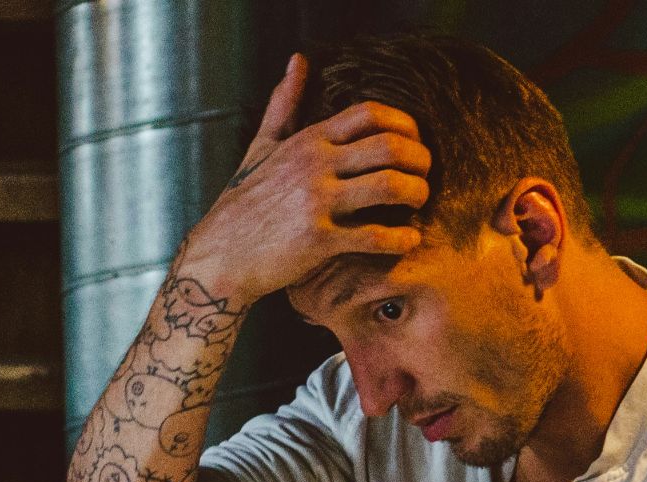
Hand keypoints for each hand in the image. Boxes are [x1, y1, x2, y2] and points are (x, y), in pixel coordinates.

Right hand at [178, 54, 432, 305]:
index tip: (414, 143)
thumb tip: (298, 61)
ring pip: (390, 186)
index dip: (404, 125)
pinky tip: (410, 239)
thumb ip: (285, 104)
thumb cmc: (245, 201)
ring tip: (420, 203)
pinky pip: (375, 236)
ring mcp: (316, 201)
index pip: (370, 114)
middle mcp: (314, 164)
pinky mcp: (318, 240)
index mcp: (308, 141)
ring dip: (417, 194)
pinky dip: (402, 238)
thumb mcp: (263, 146)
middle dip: (420, 160)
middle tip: (425, 175)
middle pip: (389, 146)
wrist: (221, 255)